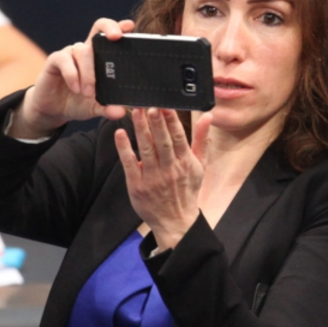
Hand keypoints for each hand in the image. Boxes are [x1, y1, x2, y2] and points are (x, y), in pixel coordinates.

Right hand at [10, 18, 134, 138]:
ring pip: (83, 52)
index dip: (120, 27)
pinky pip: (64, 60)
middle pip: (99, 28)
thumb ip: (108, 108)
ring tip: (88, 93)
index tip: (130, 26)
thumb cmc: (79, 102)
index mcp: (101, 56)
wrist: (53, 109)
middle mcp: (87, 50)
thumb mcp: (96, 107)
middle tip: (116, 38)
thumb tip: (121, 112)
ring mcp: (71, 53)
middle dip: (109, 29)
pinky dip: (72, 74)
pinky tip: (75, 88)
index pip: (111, 36)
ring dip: (88, 73)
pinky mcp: (55, 60)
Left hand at [116, 107, 212, 250]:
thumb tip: (208, 116)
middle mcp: (169, 169)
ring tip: (134, 112)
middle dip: (156, 123)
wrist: (176, 221)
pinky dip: (124, 149)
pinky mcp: (137, 185)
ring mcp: (152, 178)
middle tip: (149, 105)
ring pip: (146, 150)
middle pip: (162, 142)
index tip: (166, 106)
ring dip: (140, 130)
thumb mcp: (200, 166)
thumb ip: (202, 140)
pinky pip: (129, 164)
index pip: (179, 138)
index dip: (172, 121)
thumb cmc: (187, 190)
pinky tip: (120, 134)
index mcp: (185, 162)